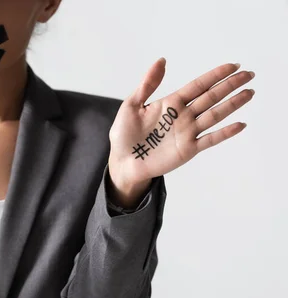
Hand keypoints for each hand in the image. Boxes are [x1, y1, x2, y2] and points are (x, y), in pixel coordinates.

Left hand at [107, 58, 255, 191]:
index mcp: (171, 103)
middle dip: (230, 86)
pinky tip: (240, 124)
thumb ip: (147, 84)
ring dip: (232, 104)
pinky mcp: (188, 149)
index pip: (198, 86)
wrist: (123, 162)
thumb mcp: (131, 105)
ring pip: (214, 115)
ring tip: (249, 92)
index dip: (215, 75)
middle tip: (249, 75)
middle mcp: (183, 116)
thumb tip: (162, 61)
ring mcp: (187, 132)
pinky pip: (210, 139)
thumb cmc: (124, 135)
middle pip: (211, 97)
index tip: (233, 66)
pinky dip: (225, 133)